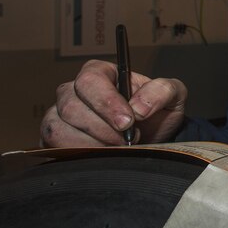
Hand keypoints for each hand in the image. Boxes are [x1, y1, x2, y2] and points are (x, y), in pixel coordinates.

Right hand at [39, 59, 187, 146]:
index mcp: (100, 73)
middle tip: (128, 139)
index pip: (90, 80)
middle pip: (72, 107)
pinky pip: (54, 146)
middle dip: (103, 129)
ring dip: (92, 144)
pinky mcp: (55, 137)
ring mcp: (60, 114)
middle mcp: (75, 91)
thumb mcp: (172, 95)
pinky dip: (80, 154)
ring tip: (117, 147)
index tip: (128, 121)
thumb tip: (139, 107)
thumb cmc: (156, 112)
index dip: (107, 102)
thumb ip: (162, 91)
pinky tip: (102, 154)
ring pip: (60, 128)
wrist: (152, 138)